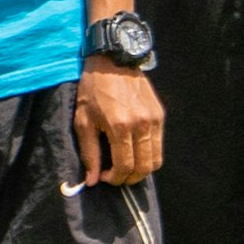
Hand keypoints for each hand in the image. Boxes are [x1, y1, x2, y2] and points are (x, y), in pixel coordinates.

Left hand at [74, 64, 163, 186]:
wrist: (112, 62)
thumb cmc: (93, 90)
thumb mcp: (83, 121)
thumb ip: (90, 153)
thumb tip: (93, 181)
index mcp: (120, 127)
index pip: (125, 166)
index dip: (115, 178)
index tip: (105, 177)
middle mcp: (141, 125)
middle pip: (144, 167)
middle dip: (130, 178)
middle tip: (117, 176)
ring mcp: (154, 119)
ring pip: (156, 159)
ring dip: (142, 169)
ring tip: (127, 166)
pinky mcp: (160, 115)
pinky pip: (159, 144)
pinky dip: (148, 154)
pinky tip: (133, 149)